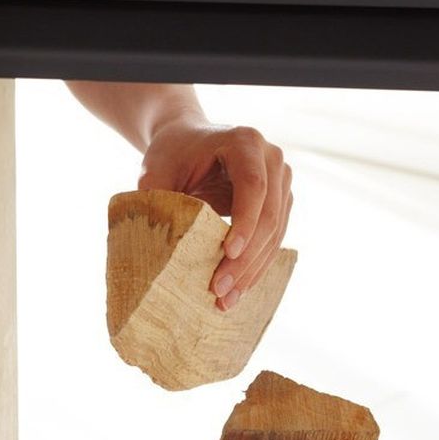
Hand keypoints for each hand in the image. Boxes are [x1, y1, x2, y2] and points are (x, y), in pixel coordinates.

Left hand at [138, 118, 292, 310]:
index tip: (228, 253)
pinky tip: (238, 290)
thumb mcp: (156, 170)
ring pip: (276, 232)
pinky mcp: (281, 201)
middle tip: (219, 290)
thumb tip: (156, 247)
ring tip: (226, 300)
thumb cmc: (171, 153)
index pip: (253, 186)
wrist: (187, 139)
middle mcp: (272, 159)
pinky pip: (274, 238)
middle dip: (245, 258)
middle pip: (269, 214)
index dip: (245, 222)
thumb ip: (156, 199)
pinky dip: (256, 266)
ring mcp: (282, 181)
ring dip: (252, 270)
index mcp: (245, 142)